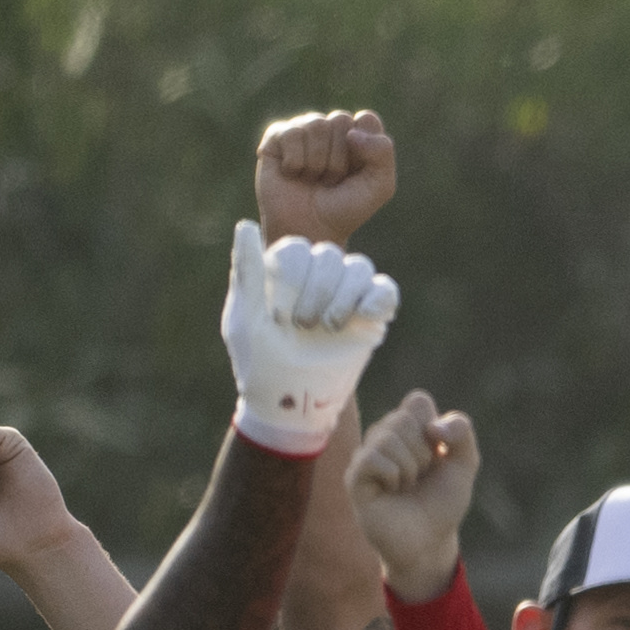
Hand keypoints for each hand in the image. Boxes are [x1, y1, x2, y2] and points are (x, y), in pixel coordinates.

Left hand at [224, 221, 399, 450]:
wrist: (289, 403)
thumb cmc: (260, 362)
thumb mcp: (245, 317)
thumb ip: (247, 272)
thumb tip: (244, 226)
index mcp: (282, 270)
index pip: (296, 249)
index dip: (290, 280)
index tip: (278, 317)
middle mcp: (314, 276)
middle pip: (329, 255)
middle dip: (316, 291)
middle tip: (302, 326)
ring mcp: (344, 294)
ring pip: (358, 267)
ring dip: (343, 296)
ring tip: (329, 328)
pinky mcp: (370, 316)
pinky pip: (384, 289)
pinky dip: (378, 298)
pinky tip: (365, 317)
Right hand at [253, 108, 397, 245]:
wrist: (309, 229)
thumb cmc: (345, 208)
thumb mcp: (380, 187)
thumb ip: (382, 153)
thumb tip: (352, 133)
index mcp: (358, 135)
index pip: (367, 120)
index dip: (364, 148)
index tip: (357, 172)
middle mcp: (331, 128)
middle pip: (340, 120)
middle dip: (339, 158)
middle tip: (332, 180)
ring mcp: (304, 130)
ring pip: (316, 124)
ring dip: (317, 161)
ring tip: (313, 178)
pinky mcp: (277, 136)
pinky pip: (290, 133)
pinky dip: (295, 161)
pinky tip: (293, 173)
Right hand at [345, 390, 483, 601]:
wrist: (429, 542)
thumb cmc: (442, 503)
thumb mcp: (465, 464)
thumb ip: (462, 432)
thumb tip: (433, 426)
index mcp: (407, 428)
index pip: (417, 401)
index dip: (434, 428)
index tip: (439, 454)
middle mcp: (383, 436)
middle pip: (403, 418)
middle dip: (423, 452)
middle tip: (421, 476)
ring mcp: (366, 455)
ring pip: (387, 437)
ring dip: (410, 467)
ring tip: (407, 487)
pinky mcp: (354, 477)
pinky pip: (372, 458)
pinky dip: (393, 475)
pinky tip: (392, 491)